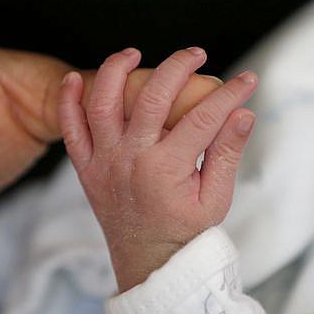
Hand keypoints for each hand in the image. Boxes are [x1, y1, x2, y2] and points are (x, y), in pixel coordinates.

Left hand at [59, 47, 257, 291]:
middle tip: (196, 54)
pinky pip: (69, 130)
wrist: (147, 260)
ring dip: (115, 71)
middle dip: (177, 67)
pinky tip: (72, 78)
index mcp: (166, 170)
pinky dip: (67, 102)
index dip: (229, 95)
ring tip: (133, 53)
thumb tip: (244, 114)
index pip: (203, 119)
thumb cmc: (184, 230)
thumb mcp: (215, 199)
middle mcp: (130, 160)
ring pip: (102, 104)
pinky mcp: (86, 168)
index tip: (246, 80)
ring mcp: (103, 162)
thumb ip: (227, 154)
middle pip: (151, 99)